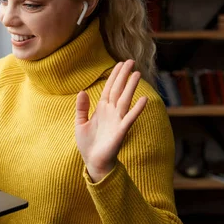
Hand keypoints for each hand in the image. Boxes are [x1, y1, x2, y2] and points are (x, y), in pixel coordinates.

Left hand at [74, 60, 147, 181]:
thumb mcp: (80, 123)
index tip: (120, 63)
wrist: (93, 162)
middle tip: (131, 61)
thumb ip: (81, 108)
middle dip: (124, 76)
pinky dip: (137, 109)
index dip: (114, 76)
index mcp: (102, 109)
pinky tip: (143, 99)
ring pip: (125, 100)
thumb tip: (82, 91)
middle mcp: (111, 112)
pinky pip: (129, 118)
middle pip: (118, 90)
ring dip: (131, 87)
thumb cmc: (88, 144)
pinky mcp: (121, 131)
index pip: (109, 88)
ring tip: (137, 74)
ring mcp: (117, 121)